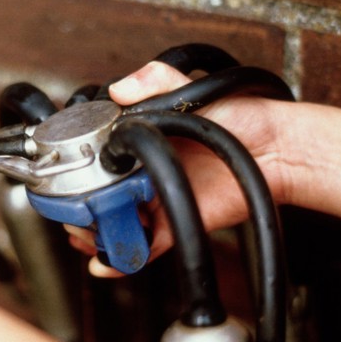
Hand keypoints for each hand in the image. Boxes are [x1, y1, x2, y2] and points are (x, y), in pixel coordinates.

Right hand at [66, 61, 290, 276]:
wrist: (273, 148)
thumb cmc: (237, 117)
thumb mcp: (188, 90)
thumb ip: (153, 80)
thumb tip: (119, 88)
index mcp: (139, 144)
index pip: (98, 161)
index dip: (80, 172)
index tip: (67, 179)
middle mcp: (143, 174)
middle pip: (100, 197)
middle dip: (82, 210)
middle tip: (74, 214)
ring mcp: (156, 200)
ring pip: (116, 223)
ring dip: (96, 234)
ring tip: (85, 236)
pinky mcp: (174, 223)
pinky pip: (143, 245)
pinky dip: (123, 258)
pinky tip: (104, 261)